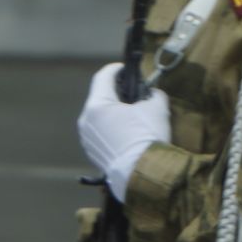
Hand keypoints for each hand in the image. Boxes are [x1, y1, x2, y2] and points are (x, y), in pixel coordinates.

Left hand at [78, 62, 169, 201]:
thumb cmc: (148, 136)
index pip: (103, 77)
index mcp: (97, 104)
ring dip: (113, 112)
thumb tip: (150, 94)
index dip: (116, 69)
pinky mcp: (91, 151)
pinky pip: (100, 132)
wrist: (142, 173)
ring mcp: (86, 137)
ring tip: (133, 115)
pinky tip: (128, 133)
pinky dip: (111, 127)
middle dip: (117, 93)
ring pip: (99, 116)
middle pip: (100, 97)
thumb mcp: (156, 107)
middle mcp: (86, 119)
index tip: (126, 68)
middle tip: (133, 92)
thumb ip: (152, 94)